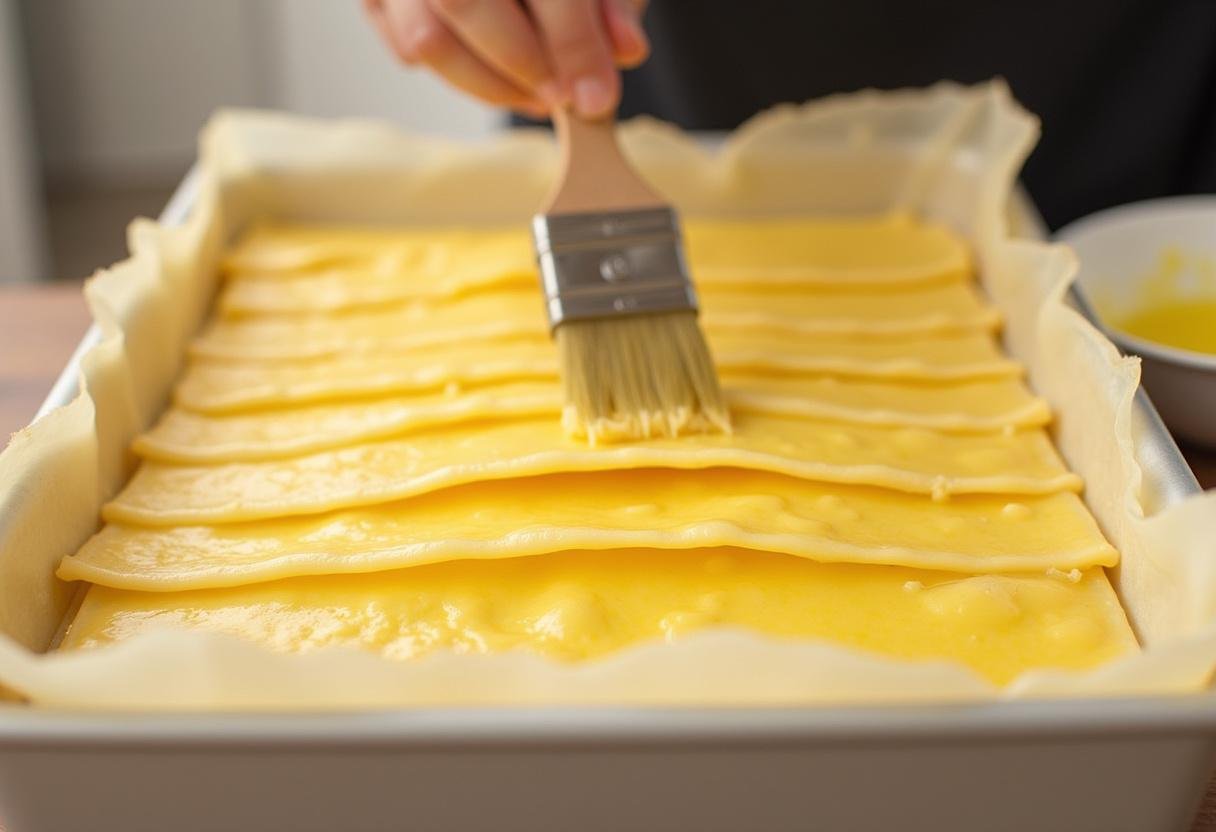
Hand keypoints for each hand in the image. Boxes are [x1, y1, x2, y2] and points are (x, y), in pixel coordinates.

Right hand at [364, 0, 648, 119]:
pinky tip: (497, 74)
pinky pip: (405, 47)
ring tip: (538, 97)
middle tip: (561, 100)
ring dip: (488, 86)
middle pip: (462, 1)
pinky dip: (455, 73)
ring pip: (427, 39)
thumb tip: (628, 50)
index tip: (597, 96)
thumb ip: (613, 3)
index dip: (573, 42)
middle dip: (521, 65)